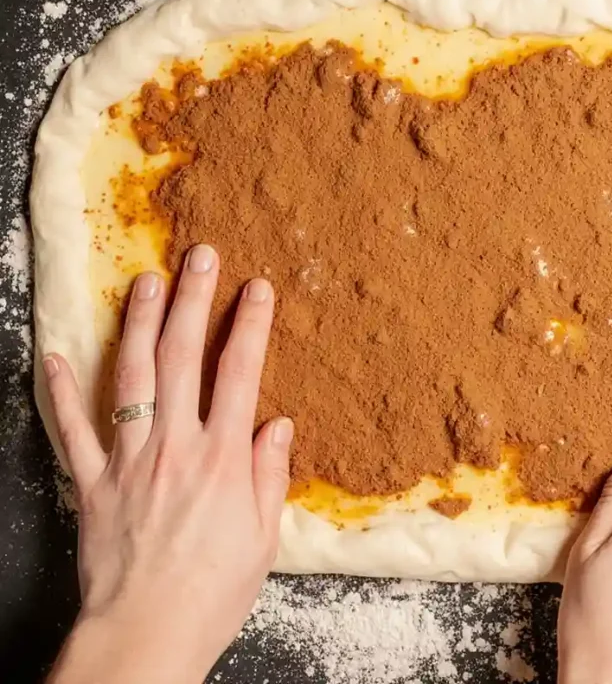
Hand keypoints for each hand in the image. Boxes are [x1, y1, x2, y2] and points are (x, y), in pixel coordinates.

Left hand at [45, 244, 290, 683]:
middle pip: (184, 359)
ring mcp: (128, 462)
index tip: (257, 288)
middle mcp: (175, 447)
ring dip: (139, 324)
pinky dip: (61, 392)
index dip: (250, 326)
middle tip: (200, 256)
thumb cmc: (214, 591)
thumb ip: (267, 473)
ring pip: (132, 378)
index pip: (240, 375)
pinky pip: (71, 431)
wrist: (147, 635)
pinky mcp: (91, 484)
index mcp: (224, 459)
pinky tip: (54, 356)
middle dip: (194, 301)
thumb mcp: (263, 536)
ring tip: (145, 281)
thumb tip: (277, 423)